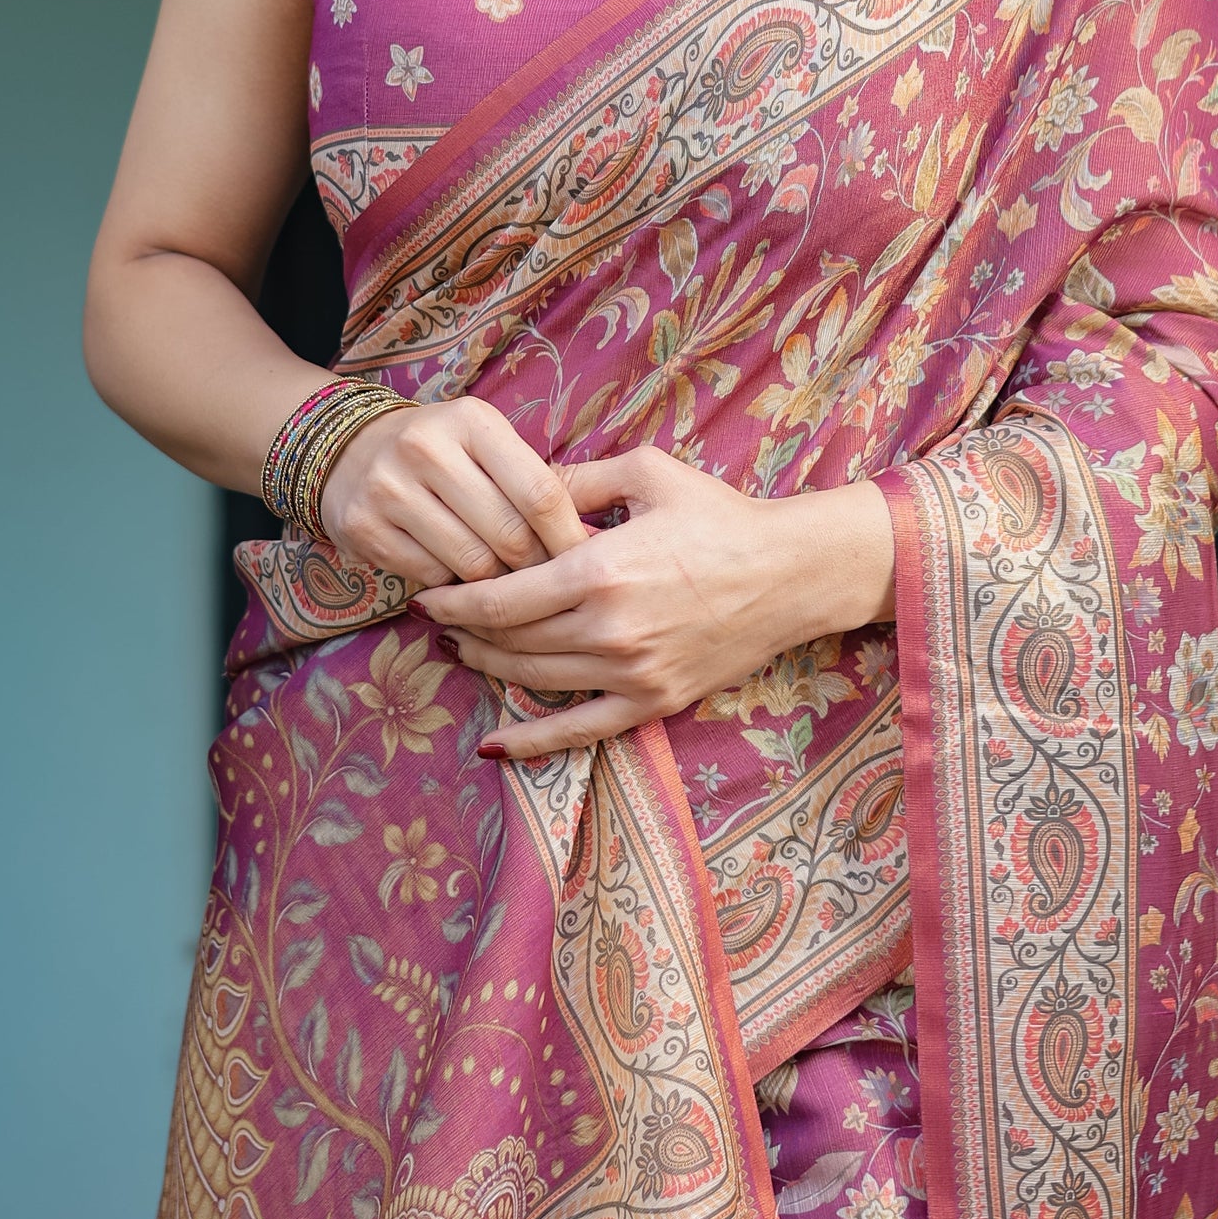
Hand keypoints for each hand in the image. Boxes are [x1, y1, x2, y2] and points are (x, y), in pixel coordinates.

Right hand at [317, 398, 588, 591]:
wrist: (351, 449)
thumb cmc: (443, 452)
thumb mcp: (488, 443)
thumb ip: (534, 481)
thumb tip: (592, 542)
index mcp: (471, 421)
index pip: (539, 491)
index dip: (568, 536)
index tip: (586, 562)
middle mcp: (426, 448)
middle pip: (507, 534)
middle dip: (534, 567)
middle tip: (546, 580)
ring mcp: (389, 488)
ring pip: (470, 563)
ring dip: (494, 582)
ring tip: (503, 578)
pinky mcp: (363, 526)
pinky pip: (430, 577)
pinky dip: (452, 586)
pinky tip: (455, 575)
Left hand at [412, 445, 893, 759]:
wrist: (790, 571)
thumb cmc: (719, 514)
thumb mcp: (647, 473)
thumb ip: (578, 479)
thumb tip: (522, 483)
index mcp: (600, 568)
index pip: (503, 597)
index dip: (455, 600)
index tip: (426, 596)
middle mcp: (610, 627)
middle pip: (512, 640)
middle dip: (466, 631)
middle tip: (440, 620)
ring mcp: (631, 672)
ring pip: (535, 680)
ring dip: (489, 669)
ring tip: (464, 652)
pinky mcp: (653, 701)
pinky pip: (579, 730)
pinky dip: (531, 742)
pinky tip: (494, 745)